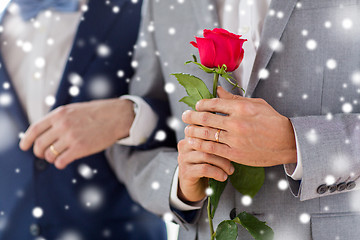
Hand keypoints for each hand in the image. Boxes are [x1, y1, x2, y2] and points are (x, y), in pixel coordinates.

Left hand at [19, 98, 134, 168]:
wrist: (116, 116)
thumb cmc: (97, 113)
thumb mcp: (74, 109)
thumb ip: (59, 119)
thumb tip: (45, 132)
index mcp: (59, 114)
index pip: (34, 129)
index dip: (27, 140)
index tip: (25, 147)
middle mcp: (62, 125)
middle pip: (40, 144)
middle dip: (39, 152)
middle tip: (43, 154)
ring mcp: (71, 137)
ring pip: (49, 154)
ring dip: (50, 158)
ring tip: (57, 157)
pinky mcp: (80, 148)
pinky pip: (61, 161)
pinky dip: (59, 163)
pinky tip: (64, 161)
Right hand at [177, 137, 234, 202]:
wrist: (192, 187)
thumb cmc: (204, 166)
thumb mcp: (209, 151)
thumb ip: (215, 141)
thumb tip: (235, 135)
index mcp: (191, 136)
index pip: (206, 130)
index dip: (220, 135)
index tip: (234, 142)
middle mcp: (184, 145)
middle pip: (207, 142)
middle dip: (224, 151)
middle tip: (235, 159)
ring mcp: (183, 158)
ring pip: (207, 156)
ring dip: (222, 164)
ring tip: (230, 170)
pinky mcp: (186, 171)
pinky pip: (204, 169)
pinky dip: (217, 173)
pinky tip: (223, 177)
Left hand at [182, 86, 296, 166]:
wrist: (287, 142)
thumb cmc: (272, 120)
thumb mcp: (256, 103)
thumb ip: (234, 98)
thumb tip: (217, 89)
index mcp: (241, 107)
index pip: (213, 103)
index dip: (200, 104)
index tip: (196, 106)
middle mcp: (236, 123)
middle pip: (205, 118)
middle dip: (190, 116)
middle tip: (184, 116)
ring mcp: (235, 140)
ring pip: (206, 134)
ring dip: (192, 131)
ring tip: (187, 130)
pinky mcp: (235, 154)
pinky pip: (212, 149)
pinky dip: (200, 145)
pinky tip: (194, 143)